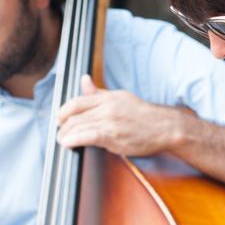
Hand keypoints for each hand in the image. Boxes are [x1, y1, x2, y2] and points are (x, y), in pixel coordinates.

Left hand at [56, 74, 176, 155]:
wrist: (165, 128)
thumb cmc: (144, 116)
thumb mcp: (120, 98)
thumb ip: (98, 93)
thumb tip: (83, 79)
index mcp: (109, 97)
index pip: (77, 101)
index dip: (63, 111)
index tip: (60, 119)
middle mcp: (108, 107)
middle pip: (75, 115)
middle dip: (63, 125)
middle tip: (60, 133)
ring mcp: (110, 121)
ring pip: (78, 125)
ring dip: (66, 135)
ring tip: (62, 140)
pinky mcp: (114, 136)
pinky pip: (87, 136)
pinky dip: (74, 140)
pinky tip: (68, 144)